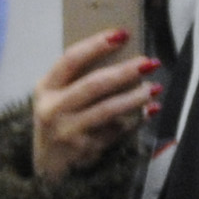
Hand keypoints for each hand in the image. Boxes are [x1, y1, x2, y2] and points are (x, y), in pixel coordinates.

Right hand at [33, 29, 161, 178]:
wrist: (47, 165)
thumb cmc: (58, 121)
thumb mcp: (57, 97)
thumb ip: (80, 79)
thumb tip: (124, 58)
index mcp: (45, 88)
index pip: (70, 59)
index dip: (97, 45)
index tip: (122, 34)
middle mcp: (52, 108)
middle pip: (93, 84)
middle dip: (125, 71)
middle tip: (149, 62)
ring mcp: (67, 130)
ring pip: (107, 109)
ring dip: (135, 97)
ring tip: (154, 88)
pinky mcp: (84, 148)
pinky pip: (116, 130)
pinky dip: (136, 120)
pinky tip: (150, 111)